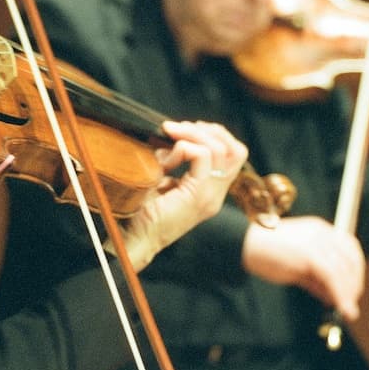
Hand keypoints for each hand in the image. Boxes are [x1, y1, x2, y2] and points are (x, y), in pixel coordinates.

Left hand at [114, 120, 247, 269]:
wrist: (134, 240)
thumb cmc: (140, 213)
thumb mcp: (160, 179)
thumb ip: (171, 160)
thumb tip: (171, 137)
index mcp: (210, 192)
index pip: (233, 155)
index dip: (213, 135)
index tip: (185, 131)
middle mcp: (215, 195)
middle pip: (235, 150)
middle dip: (208, 131)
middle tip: (181, 129)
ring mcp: (210, 197)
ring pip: (220, 149)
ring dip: (194, 135)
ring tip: (172, 134)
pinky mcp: (197, 196)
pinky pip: (203, 156)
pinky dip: (184, 147)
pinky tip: (167, 158)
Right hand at [240, 215, 364, 322]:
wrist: (245, 243)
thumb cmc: (268, 253)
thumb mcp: (297, 264)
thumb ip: (315, 277)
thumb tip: (333, 296)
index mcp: (320, 230)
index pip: (350, 248)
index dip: (356, 269)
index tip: (353, 288)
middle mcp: (322, 233)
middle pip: (351, 259)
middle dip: (354, 284)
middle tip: (350, 303)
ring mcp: (316, 242)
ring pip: (343, 271)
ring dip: (349, 294)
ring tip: (348, 311)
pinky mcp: (309, 254)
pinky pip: (332, 278)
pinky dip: (340, 295)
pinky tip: (341, 308)